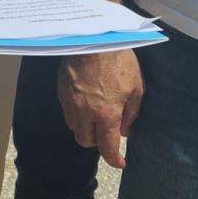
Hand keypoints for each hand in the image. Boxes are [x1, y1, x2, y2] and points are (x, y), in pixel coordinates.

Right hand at [58, 49, 143, 168]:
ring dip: (84, 127)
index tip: (120, 162)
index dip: (114, 160)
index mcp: (106, 114)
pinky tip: (84, 100)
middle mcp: (84, 112)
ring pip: (74, 126)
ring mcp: (70, 101)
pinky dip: (76, 112)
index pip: (107, 148)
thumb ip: (131, 113)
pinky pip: (67, 109)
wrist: (93, 36)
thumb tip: (124, 130)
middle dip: (97, 142)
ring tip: (94, 116)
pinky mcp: (61, 89)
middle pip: (85, 141)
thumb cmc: (119, 60)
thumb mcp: (136, 87)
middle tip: (107, 132)